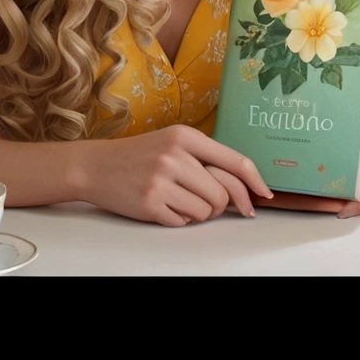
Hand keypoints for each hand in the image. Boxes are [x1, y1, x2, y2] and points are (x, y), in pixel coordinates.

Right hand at [80, 124, 273, 226]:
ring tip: (180, 200)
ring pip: (207, 211)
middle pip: (223, 193)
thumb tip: (244, 185)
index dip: (255, 181)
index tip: (265, 195)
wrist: (95, 166)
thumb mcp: (173, 142)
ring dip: (199, 213)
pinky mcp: (149, 203)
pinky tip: (164, 206)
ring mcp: (161, 180)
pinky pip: (184, 222)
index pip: (235, 161)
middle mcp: (175, 155)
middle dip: (222, 204)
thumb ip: (205, 158)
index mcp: (185, 136)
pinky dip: (180, 220)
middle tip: (212, 204)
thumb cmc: (140, 155)